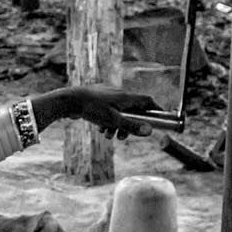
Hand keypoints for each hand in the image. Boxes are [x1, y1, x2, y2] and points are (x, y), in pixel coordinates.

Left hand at [34, 87, 160, 139]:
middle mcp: (119, 94)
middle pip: (134, 110)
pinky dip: (108, 122)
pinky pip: (109, 112)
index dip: (156, 110)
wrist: (70, 101)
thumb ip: (132, 127)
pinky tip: (101, 129)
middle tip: (124, 137)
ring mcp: (108, 96)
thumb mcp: (113, 121)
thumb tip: (150, 132)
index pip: (148, 101)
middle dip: (131, 125)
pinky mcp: (99, 99)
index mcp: (126, 97)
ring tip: (109, 135)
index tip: (161, 119)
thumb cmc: (92, 109)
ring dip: (117, 126)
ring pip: (120, 113)